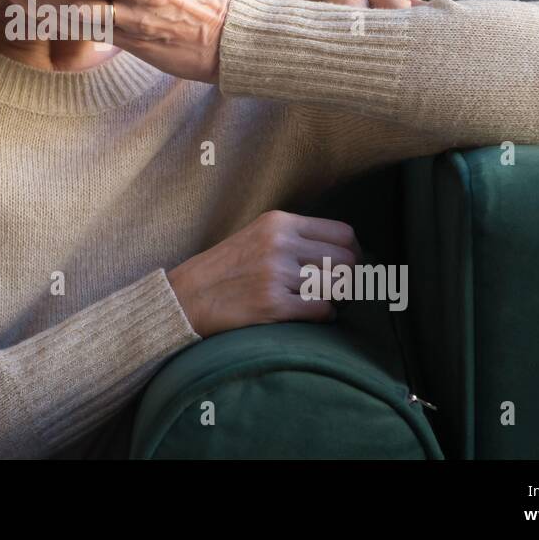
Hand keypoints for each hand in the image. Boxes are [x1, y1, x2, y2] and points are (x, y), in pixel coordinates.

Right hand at [166, 210, 362, 338]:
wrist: (185, 297)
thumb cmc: (224, 269)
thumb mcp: (255, 236)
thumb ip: (293, 237)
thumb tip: (342, 252)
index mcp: (278, 223)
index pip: (342, 234)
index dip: (352, 253)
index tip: (347, 266)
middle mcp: (280, 244)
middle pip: (346, 261)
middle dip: (348, 279)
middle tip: (338, 290)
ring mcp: (276, 274)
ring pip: (337, 287)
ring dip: (336, 299)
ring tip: (322, 302)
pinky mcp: (272, 305)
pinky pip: (321, 310)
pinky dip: (323, 316)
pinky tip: (310, 315)